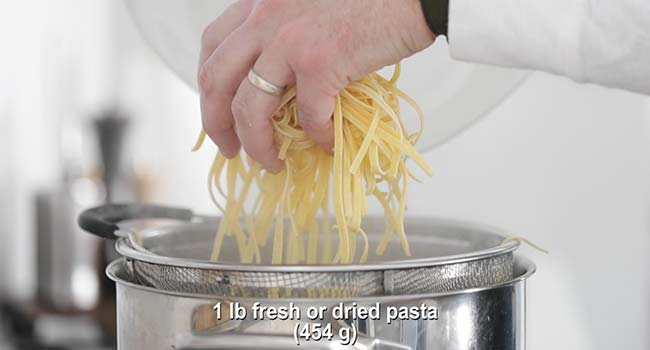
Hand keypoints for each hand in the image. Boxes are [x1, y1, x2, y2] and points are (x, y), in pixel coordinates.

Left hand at [198, 0, 434, 171]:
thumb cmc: (370, 0)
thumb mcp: (307, 7)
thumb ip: (283, 34)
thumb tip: (280, 86)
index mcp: (259, 4)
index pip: (212, 47)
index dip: (210, 88)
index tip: (220, 113)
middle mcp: (264, 17)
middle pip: (216, 80)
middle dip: (217, 124)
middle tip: (230, 149)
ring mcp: (288, 40)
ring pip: (250, 107)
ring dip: (257, 144)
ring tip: (271, 162)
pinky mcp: (319, 61)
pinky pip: (307, 115)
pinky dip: (317, 136)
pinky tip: (326, 142)